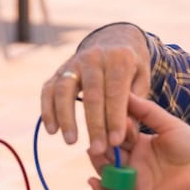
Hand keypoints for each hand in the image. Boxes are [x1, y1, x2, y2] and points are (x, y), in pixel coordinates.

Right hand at [41, 23, 151, 154]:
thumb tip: (126, 135)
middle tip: (97, 149)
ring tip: (70, 141)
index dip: (115, 118)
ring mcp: (73, 62)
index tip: (116, 142)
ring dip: (66, 117)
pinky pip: (48, 89)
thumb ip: (136, 106)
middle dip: (94, 124)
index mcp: (119, 59)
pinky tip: (52, 130)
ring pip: (64, 89)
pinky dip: (47, 110)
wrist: (113, 39)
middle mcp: (94, 58)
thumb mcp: (142, 80)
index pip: (116, 92)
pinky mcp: (59, 70)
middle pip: (91, 94)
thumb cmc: (131, 68)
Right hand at [87, 95, 189, 189]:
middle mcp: (135, 162)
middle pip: (107, 154)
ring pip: (108, 174)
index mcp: (140, 144)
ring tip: (95, 154)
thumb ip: (145, 110)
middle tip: (95, 140)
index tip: (107, 121)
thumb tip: (124, 91)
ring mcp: (135, 181)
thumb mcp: (166, 124)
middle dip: (100, 146)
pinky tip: (93, 181)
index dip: (110, 129)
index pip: (116, 136)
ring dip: (99, 165)